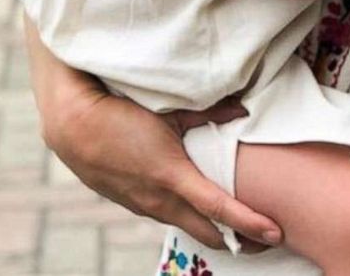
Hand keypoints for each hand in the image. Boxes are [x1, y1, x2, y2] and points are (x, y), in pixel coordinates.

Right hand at [24, 20, 281, 250]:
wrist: (73, 126)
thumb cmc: (122, 113)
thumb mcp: (170, 112)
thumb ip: (210, 113)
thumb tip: (244, 108)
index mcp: (172, 178)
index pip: (219, 208)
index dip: (250, 222)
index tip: (276, 232)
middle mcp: (160, 201)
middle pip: (208, 232)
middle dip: (241, 240)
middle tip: (269, 241)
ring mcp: (145, 206)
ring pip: (188, 226)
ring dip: (216, 232)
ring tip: (244, 231)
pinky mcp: (134, 203)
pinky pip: (170, 216)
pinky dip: (192, 220)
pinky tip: (201, 213)